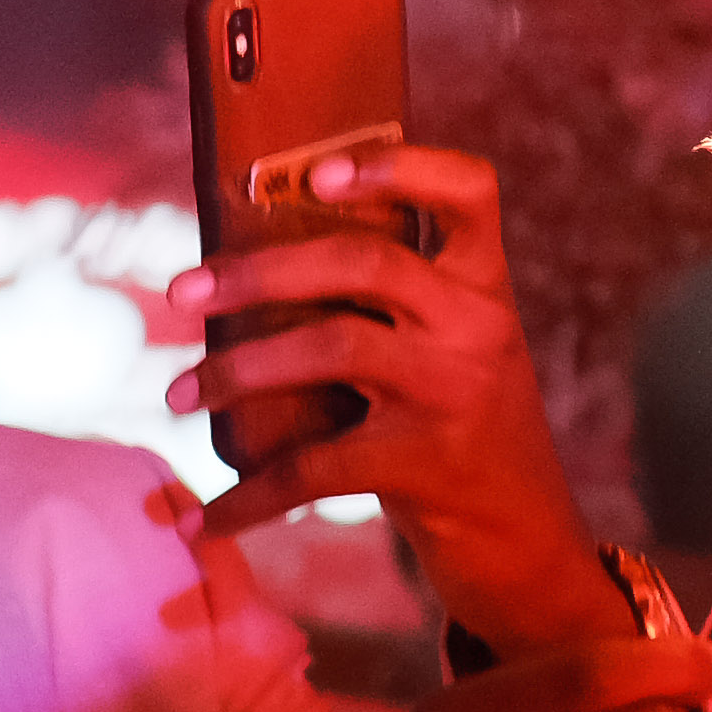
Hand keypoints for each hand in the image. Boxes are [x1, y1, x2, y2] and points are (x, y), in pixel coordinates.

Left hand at [165, 141, 621, 655]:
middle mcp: (476, 326)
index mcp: (486, 287)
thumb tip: (260, 270)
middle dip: (259, 271)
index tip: (314, 172)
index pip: (469, 191)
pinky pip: (314, 468)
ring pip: (328, 346)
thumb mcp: (462, 354)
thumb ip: (401, 309)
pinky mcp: (424, 464)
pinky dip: (249, 497)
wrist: (533, 547)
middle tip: (183, 290)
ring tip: (178, 394)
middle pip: (363, 262)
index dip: (397, 164)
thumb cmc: (471, 437)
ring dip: (236, 368)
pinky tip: (206, 520)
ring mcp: (453, 392)